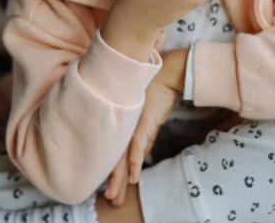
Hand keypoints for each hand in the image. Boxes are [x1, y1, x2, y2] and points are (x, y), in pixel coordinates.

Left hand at [104, 49, 186, 205]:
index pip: (115, 154)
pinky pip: (136, 148)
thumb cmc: (157, 92)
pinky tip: (132, 179)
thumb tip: (142, 154)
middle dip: (112, 182)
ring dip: (118, 179)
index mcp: (123, 127)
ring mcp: (131, 126)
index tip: (109, 190)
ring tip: (114, 197)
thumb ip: (144, 136)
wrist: (165, 74)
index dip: (112, 173)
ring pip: (121, 158)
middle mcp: (124, 128)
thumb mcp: (149, 119)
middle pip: (114, 160)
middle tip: (109, 200)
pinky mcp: (142, 124)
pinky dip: (133, 164)